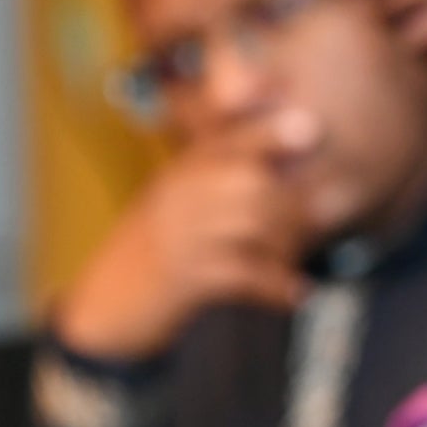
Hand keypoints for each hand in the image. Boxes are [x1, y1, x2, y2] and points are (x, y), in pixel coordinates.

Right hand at [52, 116, 315, 361]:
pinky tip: (297, 294)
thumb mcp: (194, 198)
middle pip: (255, 181)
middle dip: (295, 206)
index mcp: (188, 169)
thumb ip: (237, 170)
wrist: (110, 299)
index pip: (232, 138)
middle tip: (316, 228)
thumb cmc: (168, 246)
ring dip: (289, 245)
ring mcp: (181, 234)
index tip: (309, 127)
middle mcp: (182, 192)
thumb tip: (302, 136)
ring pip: (255, 222)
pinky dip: (278, 287)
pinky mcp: (185, 277)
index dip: (270, 131)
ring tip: (295, 261)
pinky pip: (246, 274)